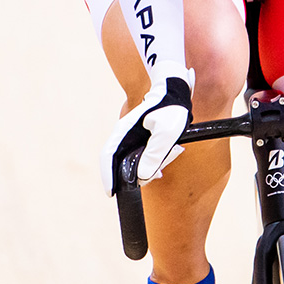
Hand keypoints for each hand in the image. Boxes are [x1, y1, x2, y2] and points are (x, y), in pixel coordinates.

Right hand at [101, 60, 195, 192]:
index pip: (109, 156)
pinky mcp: (141, 140)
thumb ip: (155, 154)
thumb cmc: (172, 108)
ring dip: (150, 166)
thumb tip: (142, 176)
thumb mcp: (168, 132)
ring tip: (168, 157)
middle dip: (136, 174)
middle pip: (120, 163)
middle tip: (156, 174)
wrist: (176, 90)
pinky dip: (153, 162)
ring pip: (134, 162)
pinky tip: (167, 157)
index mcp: (124, 131)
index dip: (107, 176)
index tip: (111, 193)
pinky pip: (143, 157)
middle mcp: (124, 136)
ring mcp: (131, 138)